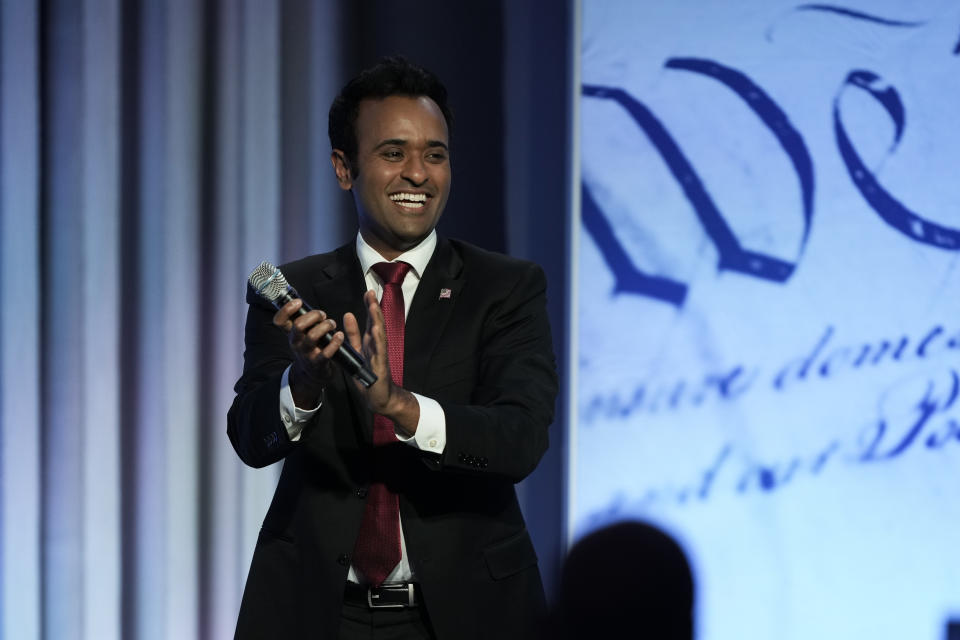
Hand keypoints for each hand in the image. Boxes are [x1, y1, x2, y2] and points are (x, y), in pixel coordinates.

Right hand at [273, 298, 344, 406]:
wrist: (313, 375)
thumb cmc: (311, 347)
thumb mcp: (302, 334)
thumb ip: (302, 319)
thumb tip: (301, 300)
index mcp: (291, 334)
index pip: (279, 321)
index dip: (286, 309)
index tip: (298, 302)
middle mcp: (296, 343)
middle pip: (298, 325)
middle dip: (313, 316)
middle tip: (323, 315)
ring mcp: (306, 353)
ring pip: (312, 336)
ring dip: (325, 326)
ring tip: (332, 324)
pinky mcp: (318, 363)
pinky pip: (326, 352)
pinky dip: (335, 342)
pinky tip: (339, 336)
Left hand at [344, 290, 419, 434]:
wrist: (378, 396)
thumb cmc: (368, 374)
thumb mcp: (357, 350)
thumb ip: (353, 334)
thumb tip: (348, 315)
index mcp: (371, 341)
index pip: (371, 320)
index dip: (369, 306)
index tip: (368, 292)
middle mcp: (377, 345)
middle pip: (376, 323)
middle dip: (374, 308)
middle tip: (371, 293)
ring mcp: (380, 354)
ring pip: (379, 334)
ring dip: (377, 320)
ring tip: (373, 306)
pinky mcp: (380, 365)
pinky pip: (378, 351)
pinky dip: (377, 340)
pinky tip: (375, 330)